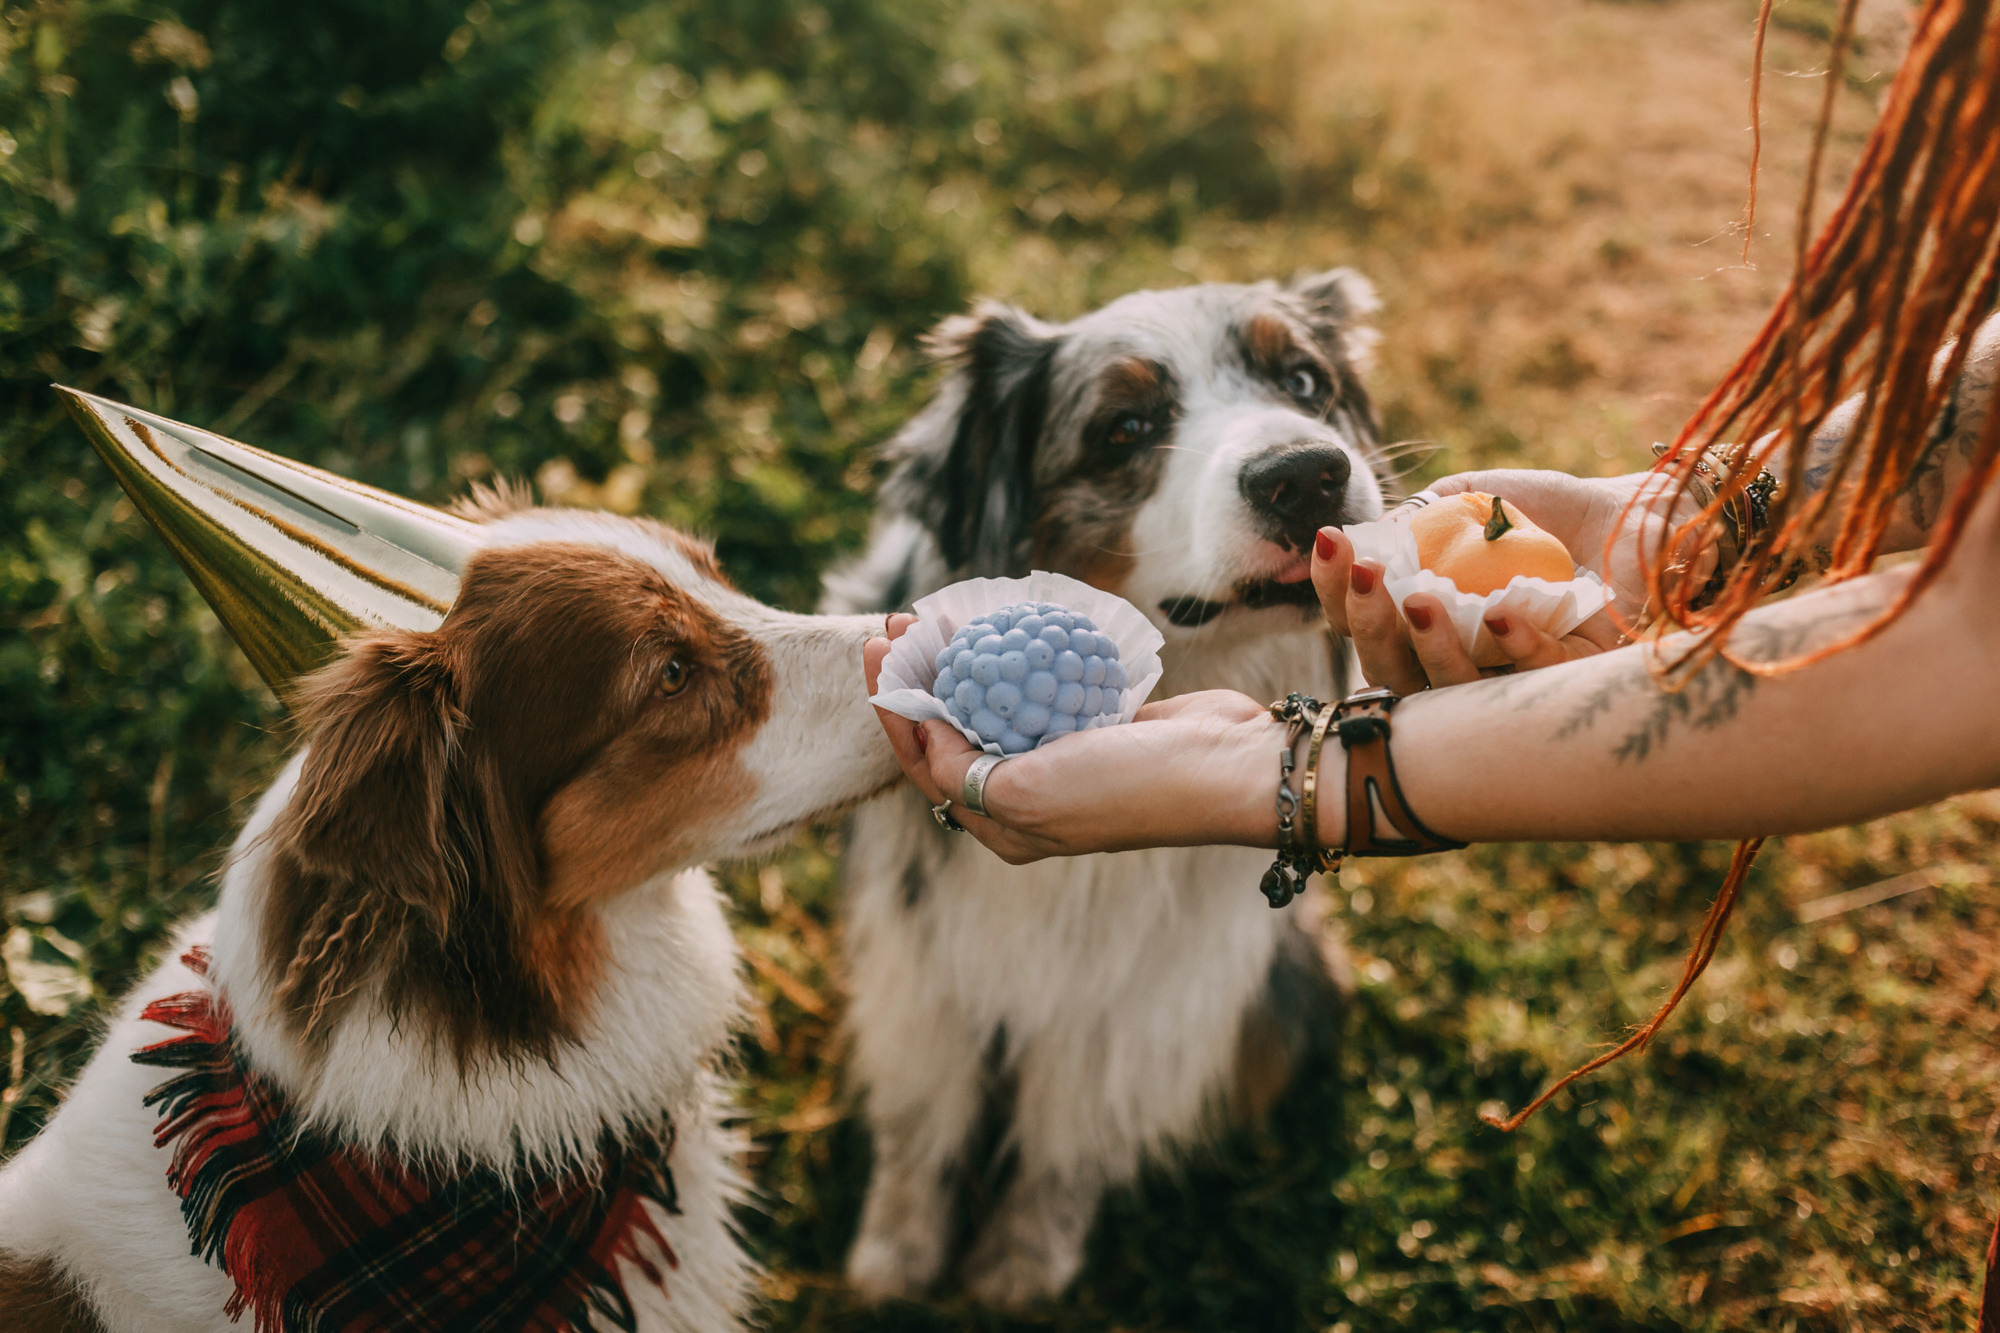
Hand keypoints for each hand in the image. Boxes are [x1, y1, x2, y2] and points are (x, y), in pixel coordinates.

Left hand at [865, 615, 1283, 862]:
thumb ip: (960, 768)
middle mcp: (1026, 794)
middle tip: (900, 622)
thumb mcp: (1026, 793)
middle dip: (922, 675)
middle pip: (954, 728)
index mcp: (1002, 824)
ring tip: (939, 615)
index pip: (924, 761)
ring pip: (995, 701)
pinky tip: (1001, 622)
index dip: (894, 705)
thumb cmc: (1125, 788)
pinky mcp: (1096, 721)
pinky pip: (1042, 684)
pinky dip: (1018, 655)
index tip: (879, 649)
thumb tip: (925, 729)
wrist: (1226, 770)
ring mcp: (1063, 756)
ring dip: (966, 659)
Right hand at [1312, 469, 1701, 692]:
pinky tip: (1501, 613)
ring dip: (1428, 648)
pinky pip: (1532, 684)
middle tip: (1365, 578)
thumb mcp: (1474, 497)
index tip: (1330, 543)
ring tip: (1418, 600)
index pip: (1362, 623)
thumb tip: (1368, 538)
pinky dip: (1512, 648)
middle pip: (1389, 670)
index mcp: (1425, 621)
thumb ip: (1421, 514)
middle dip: (1366, 625)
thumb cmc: (1549, 510)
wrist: (1634, 517)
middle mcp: (1457, 661)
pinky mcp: (1569, 685)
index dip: (1334, 591)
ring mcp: (1508, 681)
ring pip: (1451, 693)